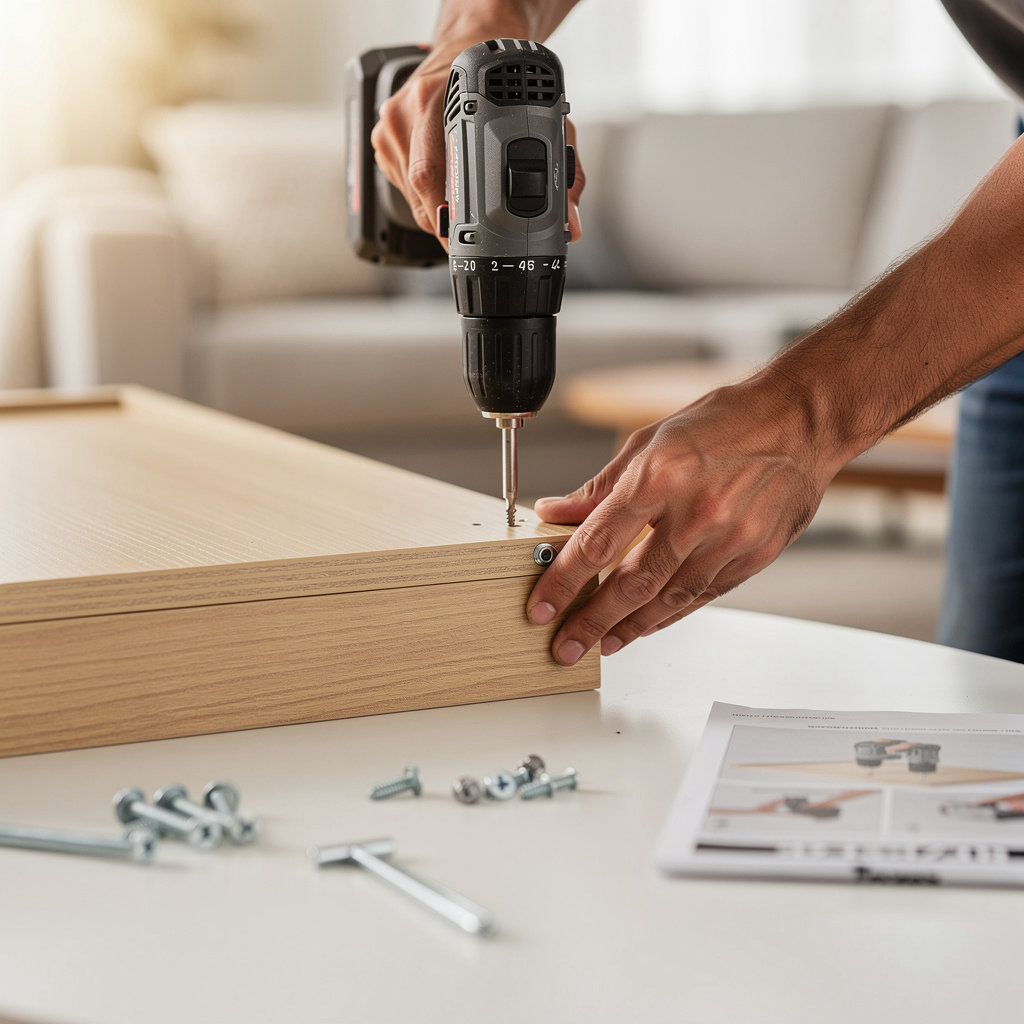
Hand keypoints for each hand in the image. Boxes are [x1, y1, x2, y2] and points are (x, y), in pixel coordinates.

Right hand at [370, 44, 584, 243]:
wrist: (473, 40)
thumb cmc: (502, 78)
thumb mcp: (544, 117)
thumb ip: (564, 171)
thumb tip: (571, 221)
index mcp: (438, 99)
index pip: (432, 175)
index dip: (449, 215)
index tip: (468, 235)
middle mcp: (409, 110)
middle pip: (420, 190)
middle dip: (446, 222)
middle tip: (472, 235)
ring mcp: (392, 125)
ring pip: (410, 194)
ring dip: (437, 210)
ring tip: (462, 204)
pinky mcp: (385, 139)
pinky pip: (403, 186)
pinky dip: (425, 196)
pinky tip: (443, 185)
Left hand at [526, 376, 836, 664]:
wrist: (801, 423)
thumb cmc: (726, 423)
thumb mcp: (650, 440)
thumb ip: (600, 487)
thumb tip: (556, 512)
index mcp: (660, 476)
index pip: (597, 544)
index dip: (563, 582)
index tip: (541, 607)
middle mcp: (695, 513)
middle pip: (630, 584)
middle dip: (590, 622)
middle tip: (564, 646)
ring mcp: (729, 540)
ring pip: (667, 600)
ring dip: (628, 628)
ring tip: (600, 644)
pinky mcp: (753, 558)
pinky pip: (700, 597)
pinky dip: (668, 616)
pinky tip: (644, 626)